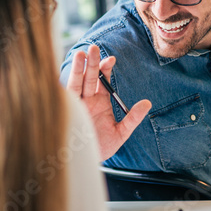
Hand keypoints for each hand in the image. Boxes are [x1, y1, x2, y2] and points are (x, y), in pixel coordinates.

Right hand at [65, 44, 151, 160]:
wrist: (86, 163)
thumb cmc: (102, 147)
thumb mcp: (121, 133)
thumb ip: (133, 118)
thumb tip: (147, 103)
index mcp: (99, 101)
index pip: (101, 79)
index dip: (105, 68)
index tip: (111, 60)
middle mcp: (86, 100)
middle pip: (88, 77)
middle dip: (91, 63)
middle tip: (94, 48)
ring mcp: (75, 105)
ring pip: (75, 83)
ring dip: (78, 70)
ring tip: (80, 55)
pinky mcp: (66, 113)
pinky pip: (64, 97)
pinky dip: (63, 86)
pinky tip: (65, 74)